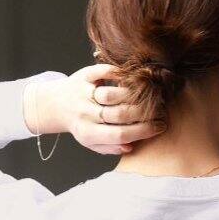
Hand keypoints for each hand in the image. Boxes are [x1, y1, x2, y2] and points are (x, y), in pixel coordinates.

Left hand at [27, 65, 161, 155]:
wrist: (57, 105)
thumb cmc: (81, 125)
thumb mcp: (92, 142)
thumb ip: (110, 147)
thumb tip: (131, 146)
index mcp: (89, 134)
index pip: (121, 135)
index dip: (143, 131)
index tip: (160, 127)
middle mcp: (85, 114)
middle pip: (120, 114)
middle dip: (144, 113)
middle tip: (161, 110)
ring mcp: (84, 94)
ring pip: (112, 94)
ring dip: (133, 94)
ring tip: (148, 95)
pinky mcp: (83, 76)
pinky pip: (102, 72)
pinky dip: (117, 73)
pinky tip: (130, 77)